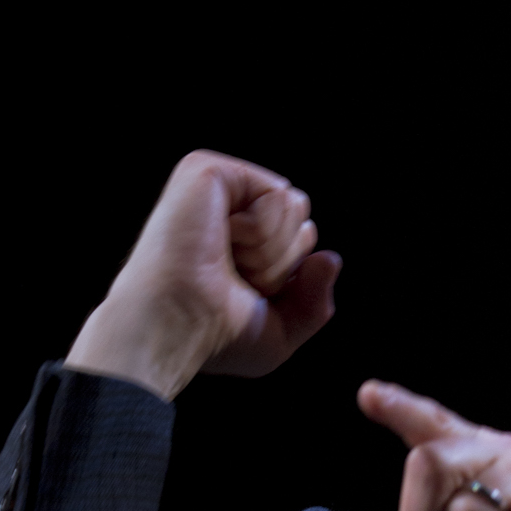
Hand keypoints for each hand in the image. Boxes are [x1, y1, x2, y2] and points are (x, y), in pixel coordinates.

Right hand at [65, 150, 340, 400]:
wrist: (179, 328)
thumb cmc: (215, 339)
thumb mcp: (281, 332)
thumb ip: (316, 301)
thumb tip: (330, 258)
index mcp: (239, 241)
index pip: (305, 239)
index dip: (289, 276)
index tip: (245, 294)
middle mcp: (226, 209)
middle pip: (303, 219)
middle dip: (283, 263)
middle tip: (234, 278)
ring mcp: (216, 187)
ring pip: (296, 206)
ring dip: (271, 251)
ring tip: (223, 261)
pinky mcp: (208, 170)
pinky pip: (278, 194)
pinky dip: (261, 231)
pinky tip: (220, 239)